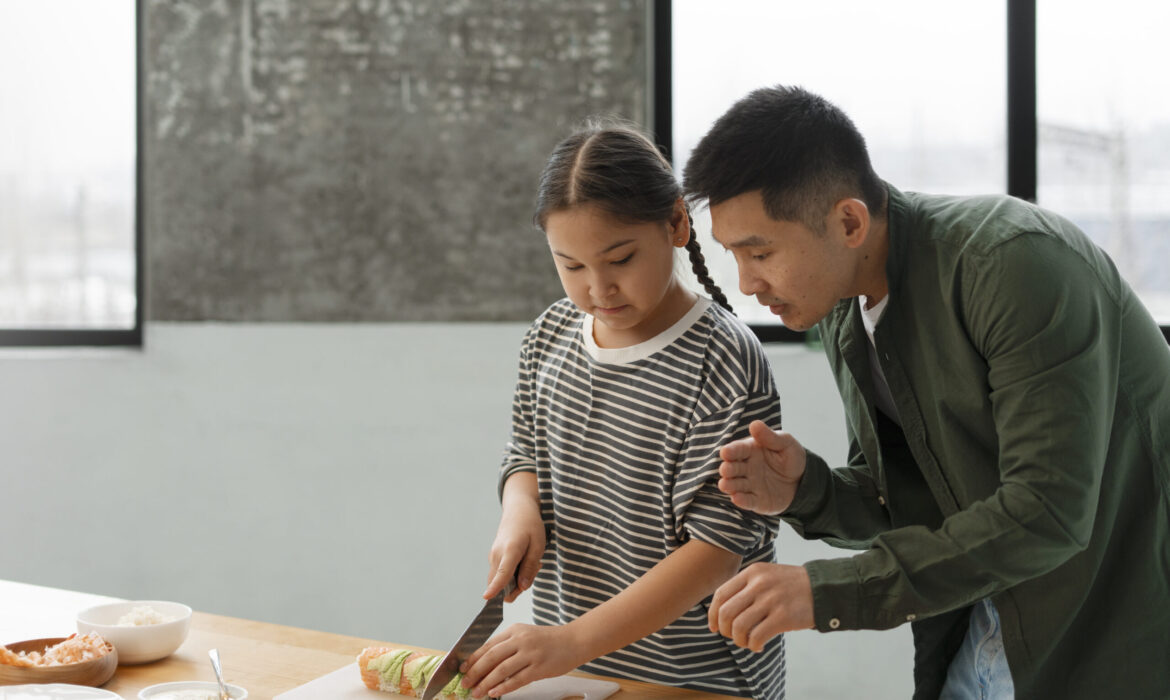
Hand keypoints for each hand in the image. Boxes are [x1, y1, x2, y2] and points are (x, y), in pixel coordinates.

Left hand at [459, 624, 581, 697]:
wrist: (574, 641)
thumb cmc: (549, 640)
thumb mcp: (526, 635)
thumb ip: (508, 646)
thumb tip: (485, 663)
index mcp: (514, 630)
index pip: (488, 645)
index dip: (473, 659)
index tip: (462, 669)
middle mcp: (521, 640)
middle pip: (491, 657)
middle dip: (475, 672)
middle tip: (465, 683)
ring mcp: (530, 654)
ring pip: (502, 670)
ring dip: (486, 683)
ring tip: (476, 693)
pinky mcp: (540, 668)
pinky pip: (517, 680)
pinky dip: (503, 687)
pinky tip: (493, 692)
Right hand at [484, 495, 544, 601]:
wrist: (518, 511)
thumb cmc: (530, 526)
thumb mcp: (538, 546)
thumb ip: (529, 568)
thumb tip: (522, 587)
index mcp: (510, 550)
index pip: (502, 573)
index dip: (495, 587)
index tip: (487, 598)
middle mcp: (497, 555)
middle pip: (501, 583)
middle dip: (518, 587)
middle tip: (535, 568)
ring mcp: (493, 556)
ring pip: (502, 580)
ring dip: (516, 579)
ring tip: (531, 562)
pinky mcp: (493, 557)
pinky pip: (501, 573)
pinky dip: (513, 573)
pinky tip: (523, 561)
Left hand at [708, 563, 813, 651]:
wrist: (823, 588)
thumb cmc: (791, 586)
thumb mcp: (766, 575)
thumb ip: (745, 587)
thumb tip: (721, 612)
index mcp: (752, 573)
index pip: (721, 594)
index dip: (712, 614)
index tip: (714, 626)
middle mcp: (759, 584)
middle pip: (726, 612)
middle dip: (724, 630)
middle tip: (732, 636)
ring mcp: (771, 600)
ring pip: (739, 627)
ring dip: (738, 640)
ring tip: (747, 642)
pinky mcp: (783, 617)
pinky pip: (756, 637)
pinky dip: (753, 646)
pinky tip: (758, 646)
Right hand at [718, 420, 806, 514]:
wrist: (803, 480)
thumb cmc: (791, 457)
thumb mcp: (785, 443)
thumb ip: (770, 436)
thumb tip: (754, 424)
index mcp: (750, 451)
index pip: (737, 450)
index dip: (731, 451)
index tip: (725, 452)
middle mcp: (746, 468)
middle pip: (732, 468)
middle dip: (727, 469)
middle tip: (725, 469)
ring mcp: (750, 485)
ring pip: (735, 485)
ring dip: (729, 485)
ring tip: (725, 485)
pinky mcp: (756, 501)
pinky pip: (747, 501)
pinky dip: (741, 500)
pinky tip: (736, 498)